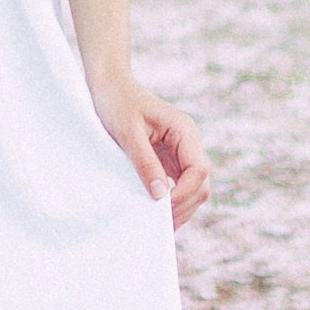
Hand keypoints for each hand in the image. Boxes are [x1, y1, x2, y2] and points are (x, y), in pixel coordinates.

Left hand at [89, 69, 209, 225]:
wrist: (109, 85)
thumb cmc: (117, 103)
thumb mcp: (128, 133)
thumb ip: (146, 163)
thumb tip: (160, 196)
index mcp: (184, 131)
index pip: (199, 169)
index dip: (184, 193)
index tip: (160, 207)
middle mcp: (188, 142)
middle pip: (201, 183)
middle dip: (184, 205)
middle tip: (159, 224)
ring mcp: (180, 151)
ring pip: (193, 188)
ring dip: (179, 207)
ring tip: (156, 223)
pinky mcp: (169, 159)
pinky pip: (178, 185)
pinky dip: (171, 201)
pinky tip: (155, 212)